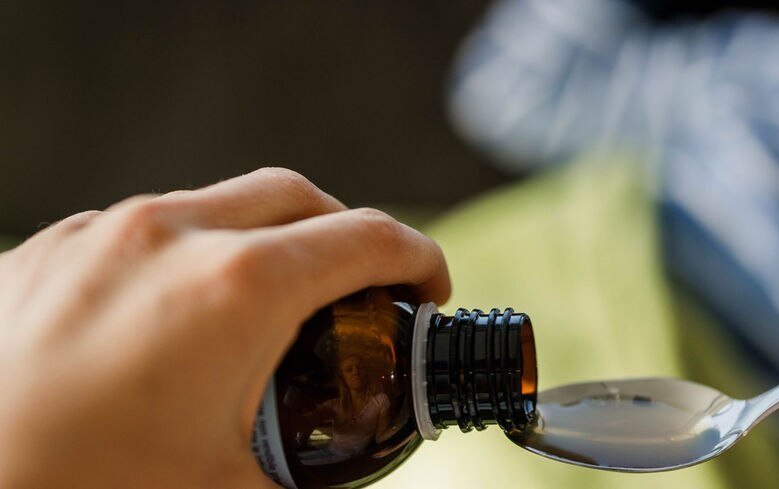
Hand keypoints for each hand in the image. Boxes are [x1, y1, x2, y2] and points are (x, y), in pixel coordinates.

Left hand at [0, 168, 449, 487]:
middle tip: (361, 295)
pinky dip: (182, 258)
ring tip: (262, 314)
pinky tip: (169, 325)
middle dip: (346, 235)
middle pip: (298, 196)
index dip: (420, 263)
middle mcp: (169, 237)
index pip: (369, 239)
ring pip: (213, 206)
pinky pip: (139, 230)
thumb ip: (311, 476)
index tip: (427, 295)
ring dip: (260, 242)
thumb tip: (344, 475)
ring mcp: (97, 235)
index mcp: (236, 290)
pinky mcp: (41, 252)